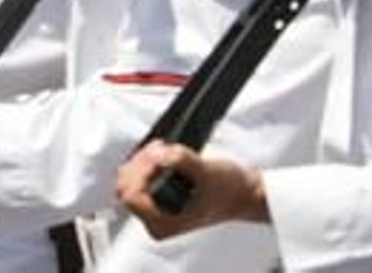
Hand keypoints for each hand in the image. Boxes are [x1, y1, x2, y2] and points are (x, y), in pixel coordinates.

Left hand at [116, 141, 268, 240]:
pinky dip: (147, 161)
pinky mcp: (157, 197)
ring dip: (143, 159)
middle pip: (126, 185)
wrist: (245, 193)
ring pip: (129, 179)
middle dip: (141, 162)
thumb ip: (181, 160)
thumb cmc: (230, 190)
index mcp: (163, 223)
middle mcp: (155, 220)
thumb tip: (159, 154)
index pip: (131, 195)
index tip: (158, 157)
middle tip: (161, 149)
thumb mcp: (207, 172)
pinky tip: (162, 152)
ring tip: (164, 149)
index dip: (140, 171)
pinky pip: (138, 176)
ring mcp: (155, 209)